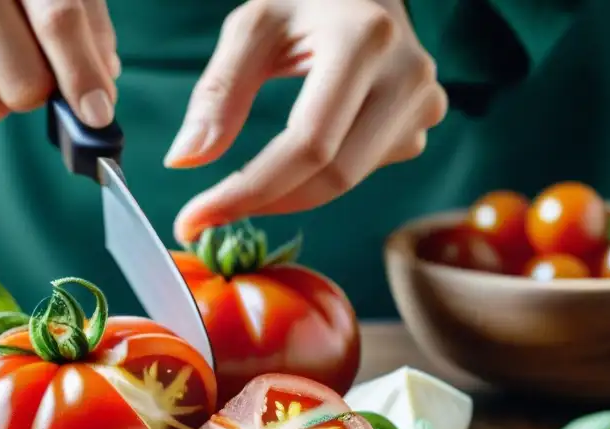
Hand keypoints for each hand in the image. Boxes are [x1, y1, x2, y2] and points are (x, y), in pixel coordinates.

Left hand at [167, 0, 447, 243]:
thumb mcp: (253, 28)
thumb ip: (218, 92)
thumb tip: (185, 160)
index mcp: (364, 40)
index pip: (308, 145)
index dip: (250, 191)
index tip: (196, 219)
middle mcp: (407, 75)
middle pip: (333, 175)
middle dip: (265, 203)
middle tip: (211, 214)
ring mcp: (424, 101)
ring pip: (348, 181)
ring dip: (290, 194)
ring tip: (246, 183)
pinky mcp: (423, 121)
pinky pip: (364, 171)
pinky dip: (320, 177)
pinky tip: (300, 155)